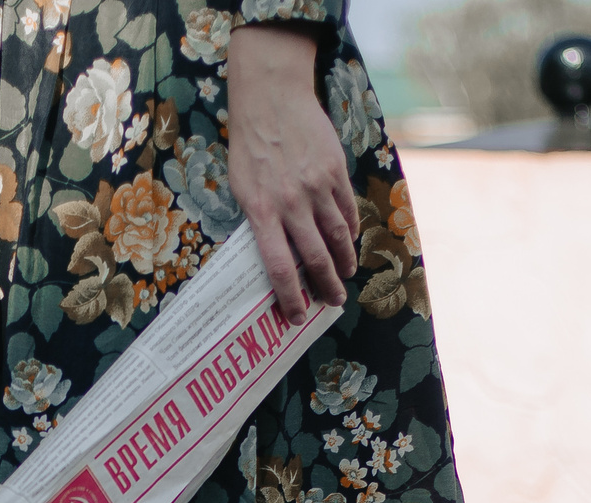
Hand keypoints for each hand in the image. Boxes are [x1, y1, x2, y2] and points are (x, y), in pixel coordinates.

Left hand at [226, 24, 358, 316]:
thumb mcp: (240, 187)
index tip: (296, 316)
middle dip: (326, 287)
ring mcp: (317, 187)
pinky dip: (350, 232)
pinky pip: (347, 211)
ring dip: (344, 262)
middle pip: (315, 258)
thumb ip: (259, 220)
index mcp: (261, 210)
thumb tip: (278, 256)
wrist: (272, 98)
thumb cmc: (249, 146)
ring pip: (338, 237)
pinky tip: (348, 242)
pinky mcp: (335, 172)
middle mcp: (291, 203)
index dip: (290, 298)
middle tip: (332, 302)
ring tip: (345, 276)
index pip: (279, 267)